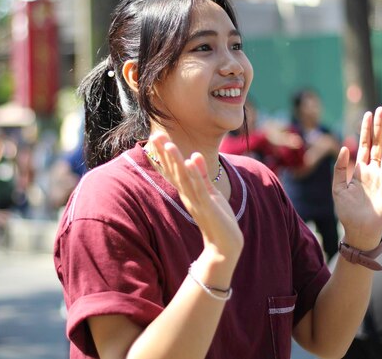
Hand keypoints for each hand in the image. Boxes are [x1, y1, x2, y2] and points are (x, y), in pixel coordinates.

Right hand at [149, 133, 242, 261]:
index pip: (173, 169)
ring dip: (176, 161)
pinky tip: (190, 161)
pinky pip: (199, 189)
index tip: (157, 135)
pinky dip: (195, 175)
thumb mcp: (209, 193)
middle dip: (165, 153)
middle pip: (174, 170)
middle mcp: (188, 195)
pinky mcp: (208, 207)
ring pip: (184, 178)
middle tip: (156, 134)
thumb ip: (201, 175)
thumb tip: (193, 155)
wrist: (225, 246)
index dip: (165, 153)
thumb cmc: (218, 218)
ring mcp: (196, 201)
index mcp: (188, 191)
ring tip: (169, 144)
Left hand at [332, 107, 381, 249]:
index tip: (367, 114)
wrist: (359, 229)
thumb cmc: (346, 211)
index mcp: (358, 170)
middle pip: (377, 143)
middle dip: (378, 127)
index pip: (363, 145)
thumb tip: (345, 147)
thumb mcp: (338, 188)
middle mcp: (372, 170)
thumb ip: (340, 168)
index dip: (365, 130)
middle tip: (380, 109)